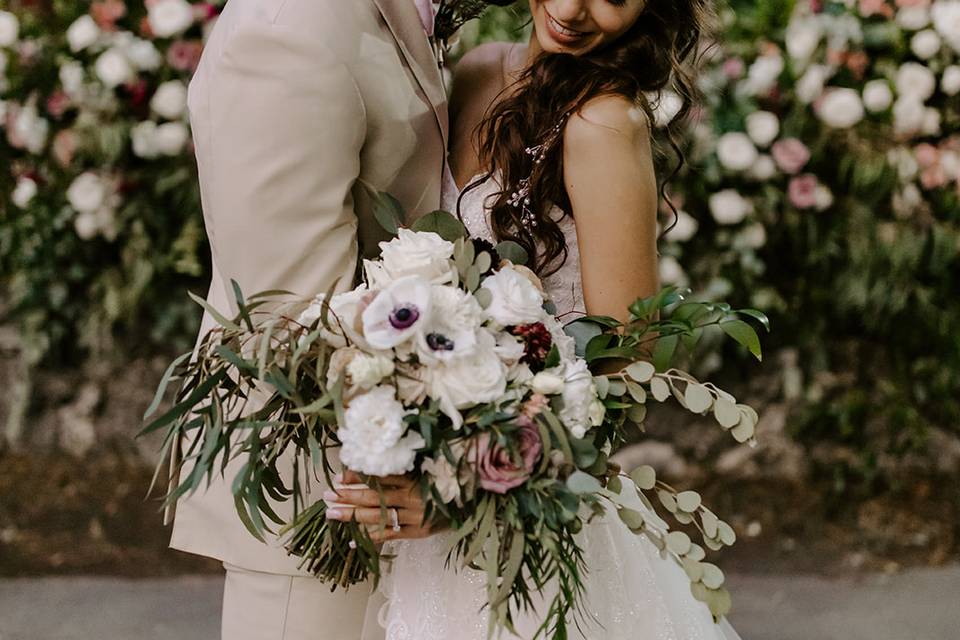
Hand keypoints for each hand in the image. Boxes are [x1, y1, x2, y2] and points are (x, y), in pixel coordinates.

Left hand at [323, 469, 447, 543]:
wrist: (471, 504)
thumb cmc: (447, 482)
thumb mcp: (428, 469)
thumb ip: (405, 467)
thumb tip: (373, 463)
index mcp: (414, 477)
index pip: (380, 476)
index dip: (358, 476)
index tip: (339, 476)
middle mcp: (412, 496)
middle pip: (374, 496)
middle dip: (348, 495)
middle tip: (327, 494)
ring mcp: (414, 516)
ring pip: (378, 516)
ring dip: (352, 515)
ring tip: (331, 514)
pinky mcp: (416, 531)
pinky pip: (389, 534)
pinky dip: (370, 537)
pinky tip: (351, 539)